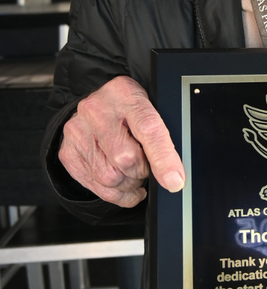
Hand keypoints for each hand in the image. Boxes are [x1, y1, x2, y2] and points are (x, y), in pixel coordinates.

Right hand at [58, 75, 184, 207]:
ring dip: (129, 183)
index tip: (175, 180)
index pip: (148, 129)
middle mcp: (97, 110)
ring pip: (110, 178)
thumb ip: (162, 133)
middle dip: (143, 170)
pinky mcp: (68, 152)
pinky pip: (97, 187)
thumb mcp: (150, 108)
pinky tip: (124, 185)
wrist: (97, 106)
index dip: (163, 158)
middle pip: (126, 159)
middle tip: (146, 164)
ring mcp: (78, 131)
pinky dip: (117, 194)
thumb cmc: (130, 110)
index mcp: (126, 94)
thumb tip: (176, 172)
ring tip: (134, 172)